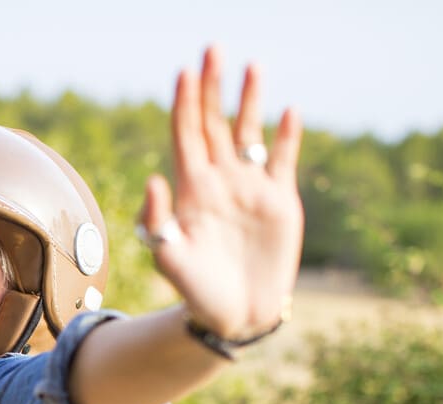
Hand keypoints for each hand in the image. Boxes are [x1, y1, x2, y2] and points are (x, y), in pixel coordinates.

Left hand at [140, 45, 303, 339]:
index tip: (184, 71)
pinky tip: (289, 111)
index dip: (184, 104)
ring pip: (249, 134)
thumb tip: (153, 179)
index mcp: (191, 189)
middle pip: (214, 124)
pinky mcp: (279, 201)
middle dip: (213, 87)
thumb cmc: (194, 289)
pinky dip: (287, 137)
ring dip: (250, 102)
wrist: (233, 315)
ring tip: (253, 67)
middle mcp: (219, 181)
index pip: (186, 136)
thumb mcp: (169, 258)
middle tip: (214, 49)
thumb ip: (158, 221)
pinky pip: (282, 161)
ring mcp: (250, 188)